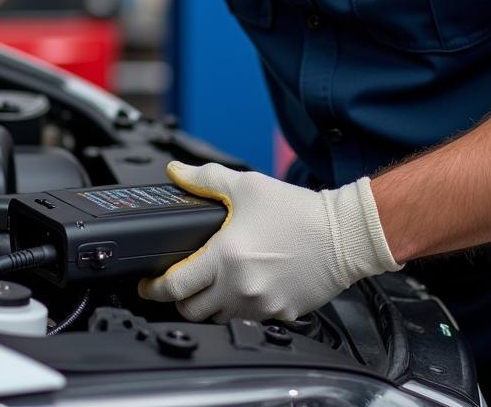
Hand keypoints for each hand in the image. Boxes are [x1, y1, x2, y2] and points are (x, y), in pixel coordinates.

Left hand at [138, 161, 398, 321]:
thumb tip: (175, 171)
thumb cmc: (298, 211)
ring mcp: (262, 305)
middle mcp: (241, 287)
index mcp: (227, 256)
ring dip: (207, 306)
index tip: (146, 284)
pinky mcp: (281, 315)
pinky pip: (248, 319)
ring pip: (218, 319)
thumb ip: (204, 179)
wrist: (344, 234)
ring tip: (207, 285)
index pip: (175, 286)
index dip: (153, 287)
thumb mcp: (246, 185)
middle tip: (175, 284)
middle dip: (177, 300)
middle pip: (191, 310)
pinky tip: (241, 288)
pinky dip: (237, 308)